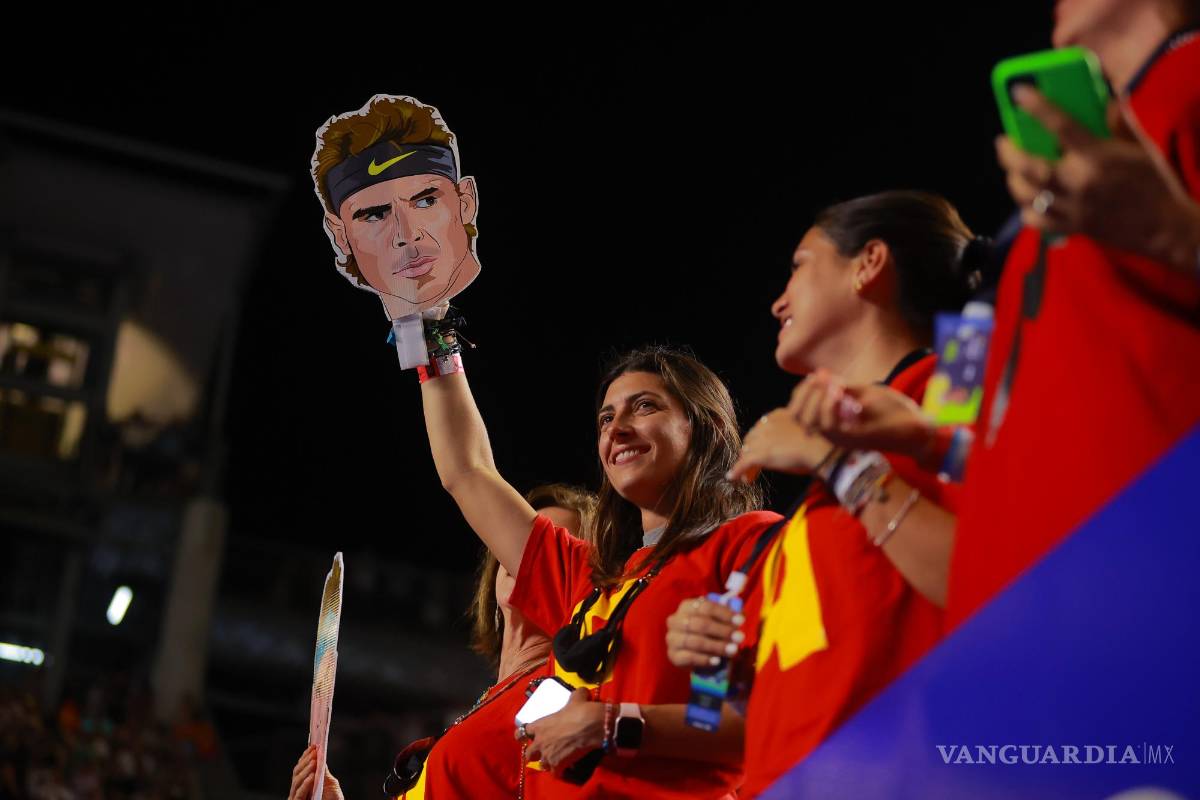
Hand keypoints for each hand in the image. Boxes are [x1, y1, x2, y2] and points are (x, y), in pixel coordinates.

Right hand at [288, 747, 343, 799]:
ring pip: (296, 782)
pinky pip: (298, 794)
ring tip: (314, 761)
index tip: (314, 746)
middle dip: (305, 761)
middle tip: (314, 751)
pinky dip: (305, 784)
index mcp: (305, 783)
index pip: (302, 768)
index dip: (306, 757)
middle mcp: (298, 790)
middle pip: (297, 773)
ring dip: (305, 770)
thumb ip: (323, 772)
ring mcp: (296, 798)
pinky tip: (312, 776)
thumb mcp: (330, 784)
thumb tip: (319, 755)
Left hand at [521, 689, 602, 771]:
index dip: (524, 736)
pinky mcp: (558, 766)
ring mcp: (548, 755)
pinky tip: (567, 769)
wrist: (592, 725)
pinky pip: (555, 774)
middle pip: (529, 754)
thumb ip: (576, 695)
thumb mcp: (577, 697)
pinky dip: (560, 772)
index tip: (529, 737)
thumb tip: (582, 692)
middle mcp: (540, 742)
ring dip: (548, 764)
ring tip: (557, 762)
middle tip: (543, 753)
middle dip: (535, 755)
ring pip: (541, 765)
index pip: (521, 733)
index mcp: (540, 725)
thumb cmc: (581, 710)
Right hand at [665, 597, 746, 669]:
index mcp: (686, 606)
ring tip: (733, 651)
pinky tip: (717, 661)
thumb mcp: (716, 621)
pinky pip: (688, 657)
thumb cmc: (708, 632)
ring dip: (717, 646)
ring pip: (695, 641)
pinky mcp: (672, 655)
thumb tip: (741, 615)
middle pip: (700, 624)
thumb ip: (727, 617)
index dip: (724, 613)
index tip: (741, 621)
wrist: (694, 653)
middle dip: (723, 631)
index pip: (705, 607)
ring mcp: (672, 638)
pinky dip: (704, 659)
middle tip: (740, 638)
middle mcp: (675, 620)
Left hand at [727, 408, 834, 482]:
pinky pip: (743, 463)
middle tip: (752, 467)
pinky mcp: (761, 454)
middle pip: (751, 440)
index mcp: (777, 415)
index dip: (758, 442)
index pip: (760, 429)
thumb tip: (782, 446)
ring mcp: (762, 439)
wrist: (820, 449)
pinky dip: (736, 470)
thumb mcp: (801, 431)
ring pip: (747, 452)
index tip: (760, 452)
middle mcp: (766, 424)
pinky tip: (732, 477)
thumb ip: (788, 433)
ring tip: (747, 477)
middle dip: (751, 454)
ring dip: (745, 465)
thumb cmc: (818, 443)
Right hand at [787, 369, 932, 461]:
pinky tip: (841, 393)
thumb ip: (841, 387)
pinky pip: (827, 424)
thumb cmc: (893, 411)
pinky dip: (829, 404)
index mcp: (833, 423)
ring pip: (809, 419)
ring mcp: (840, 438)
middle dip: (804, 392)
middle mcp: (832, 433)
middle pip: (797, 415)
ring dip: (816, 397)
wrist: (918, 427)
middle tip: (821, 379)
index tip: (817, 375)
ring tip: (835, 386)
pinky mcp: (851, 439)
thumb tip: (819, 375)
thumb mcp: (863, 393)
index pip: (798, 410)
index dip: (802, 390)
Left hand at [996, 85, 1199, 269]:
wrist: (1163, 226)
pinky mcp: (1069, 227)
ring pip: (1026, 194)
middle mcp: (1079, 181)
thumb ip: (1116, 123)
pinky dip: (1026, 209)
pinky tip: (1029, 199)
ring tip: (1013, 169)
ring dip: (1013, 180)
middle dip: (1009, 152)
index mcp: (1097, 156)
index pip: (1061, 125)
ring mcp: (1071, 207)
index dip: (1037, 106)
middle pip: (1029, 166)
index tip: (1018, 92)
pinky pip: (1034, 220)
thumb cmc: (1152, 180)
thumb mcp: (1138, 146)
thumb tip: (1103, 100)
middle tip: (1004, 141)